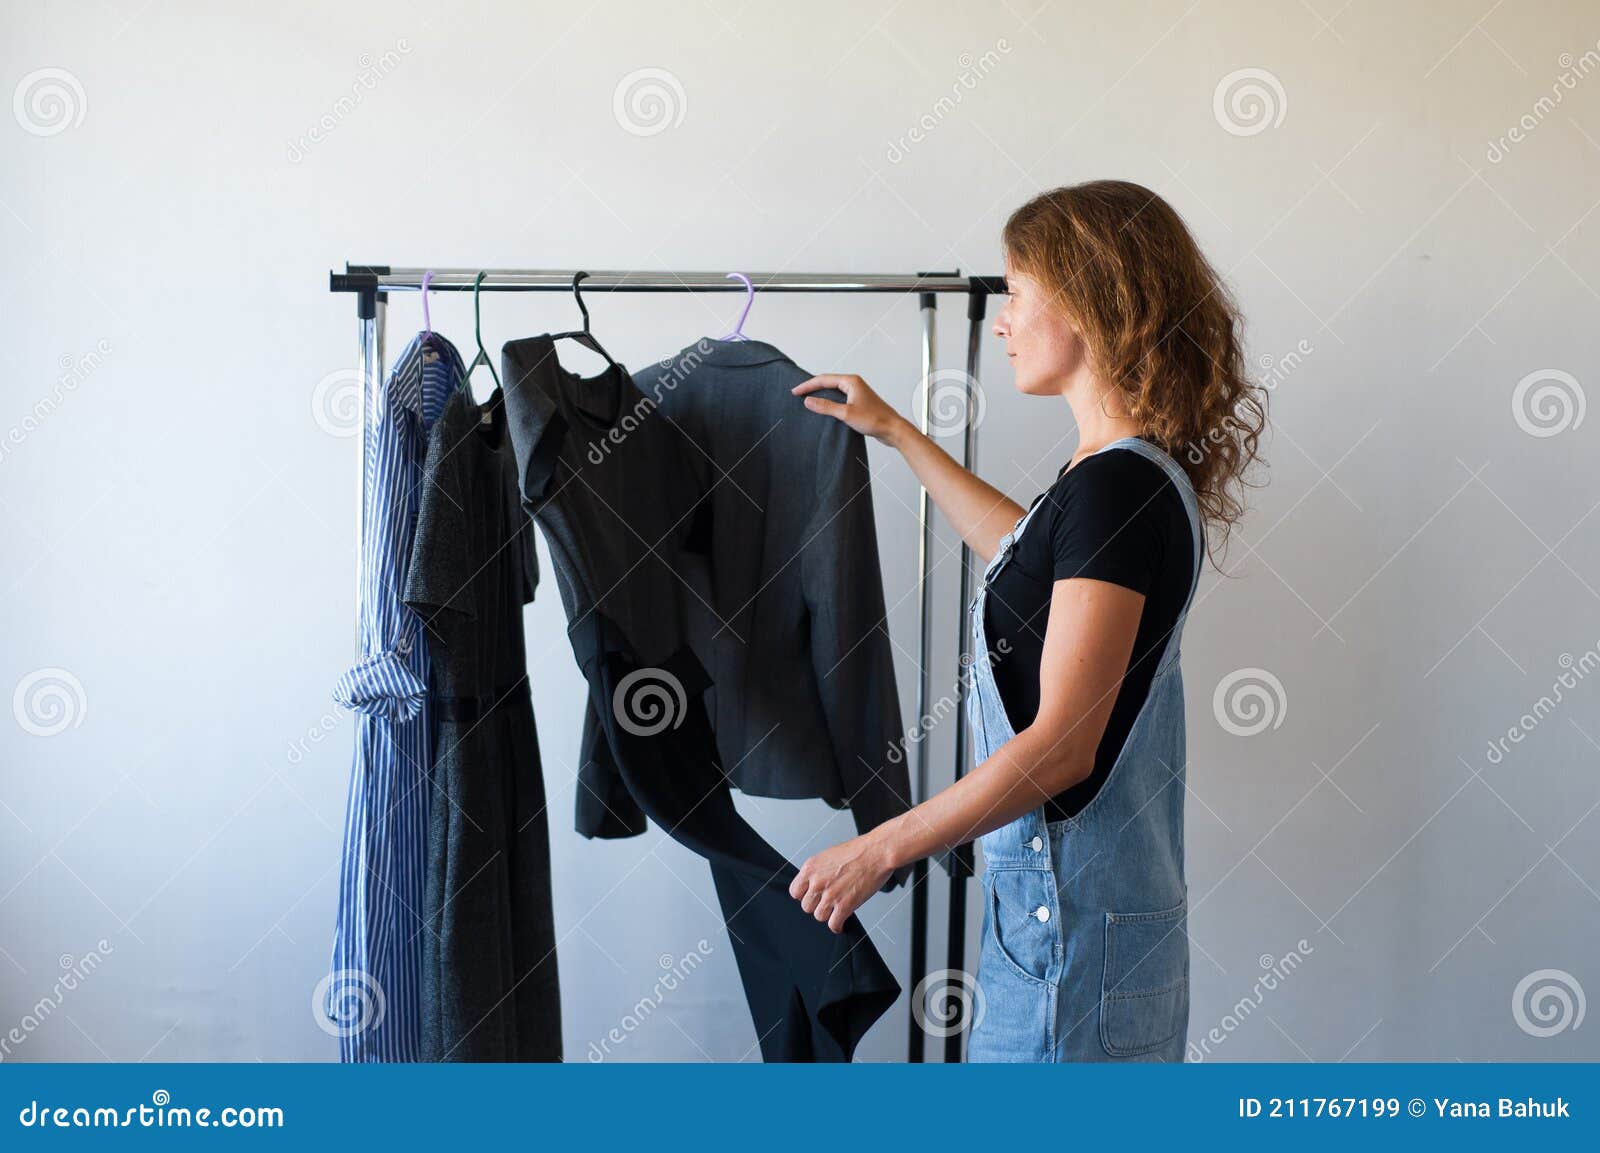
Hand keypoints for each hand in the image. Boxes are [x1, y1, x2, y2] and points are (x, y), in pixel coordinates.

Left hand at [788, 830, 895, 933]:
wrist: (877, 852)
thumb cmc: (858, 851)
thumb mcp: (829, 856)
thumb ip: (818, 872)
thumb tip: (814, 885)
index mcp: (811, 867)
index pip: (795, 892)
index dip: (804, 896)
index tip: (812, 897)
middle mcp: (817, 882)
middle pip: (806, 906)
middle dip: (818, 905)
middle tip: (828, 903)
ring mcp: (830, 895)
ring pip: (819, 916)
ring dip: (828, 915)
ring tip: (836, 911)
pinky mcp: (844, 905)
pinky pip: (833, 924)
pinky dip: (837, 926)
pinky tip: (841, 923)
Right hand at [791, 374, 907, 445]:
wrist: (893, 429)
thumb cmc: (875, 420)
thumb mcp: (846, 414)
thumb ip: (826, 407)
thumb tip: (808, 401)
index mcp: (851, 381)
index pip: (823, 379)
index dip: (807, 385)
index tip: (795, 392)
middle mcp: (854, 384)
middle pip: (827, 382)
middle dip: (812, 387)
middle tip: (797, 394)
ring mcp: (856, 393)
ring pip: (833, 390)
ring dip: (820, 394)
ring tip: (807, 399)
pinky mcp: (858, 402)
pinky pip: (839, 398)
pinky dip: (829, 401)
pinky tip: (823, 409)